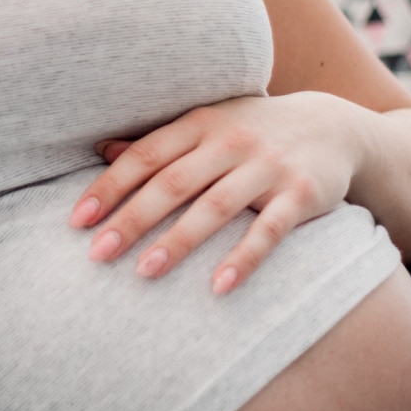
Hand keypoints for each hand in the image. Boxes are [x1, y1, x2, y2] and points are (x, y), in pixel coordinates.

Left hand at [69, 92, 364, 294]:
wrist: (333, 126)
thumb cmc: (252, 129)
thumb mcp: (205, 124)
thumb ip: (158, 141)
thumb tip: (100, 149)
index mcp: (198, 124)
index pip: (144, 156)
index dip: (109, 187)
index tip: (77, 219)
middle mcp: (229, 141)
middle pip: (172, 183)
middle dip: (132, 219)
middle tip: (97, 254)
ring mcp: (266, 167)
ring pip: (215, 207)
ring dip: (178, 241)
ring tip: (143, 273)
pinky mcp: (301, 194)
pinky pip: (270, 231)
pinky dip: (244, 258)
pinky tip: (218, 287)